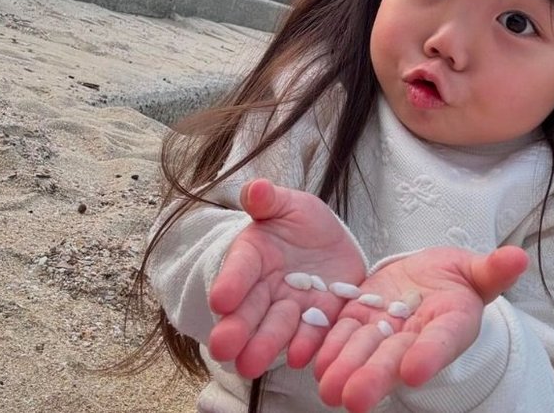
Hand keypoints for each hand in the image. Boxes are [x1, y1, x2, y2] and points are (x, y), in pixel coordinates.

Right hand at [207, 179, 365, 377]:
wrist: (332, 244)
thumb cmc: (301, 221)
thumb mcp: (289, 204)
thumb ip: (270, 200)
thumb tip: (255, 187)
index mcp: (253, 255)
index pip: (239, 269)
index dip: (230, 284)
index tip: (220, 300)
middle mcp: (266, 287)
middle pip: (249, 309)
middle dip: (237, 329)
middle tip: (224, 349)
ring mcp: (292, 306)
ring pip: (276, 327)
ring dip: (264, 345)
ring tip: (251, 365)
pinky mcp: (319, 318)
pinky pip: (312, 333)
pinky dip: (305, 345)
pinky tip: (299, 357)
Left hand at [314, 246, 527, 411]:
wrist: (428, 281)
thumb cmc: (457, 279)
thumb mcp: (476, 270)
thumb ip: (492, 269)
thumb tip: (518, 257)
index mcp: (450, 324)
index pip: (442, 341)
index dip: (429, 355)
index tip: (414, 370)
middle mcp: (415, 337)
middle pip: (395, 357)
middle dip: (375, 376)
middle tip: (355, 399)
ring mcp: (385, 331)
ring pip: (364, 349)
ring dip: (345, 368)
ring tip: (328, 387)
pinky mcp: (359, 317)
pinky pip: (343, 333)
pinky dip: (329, 346)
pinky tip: (313, 360)